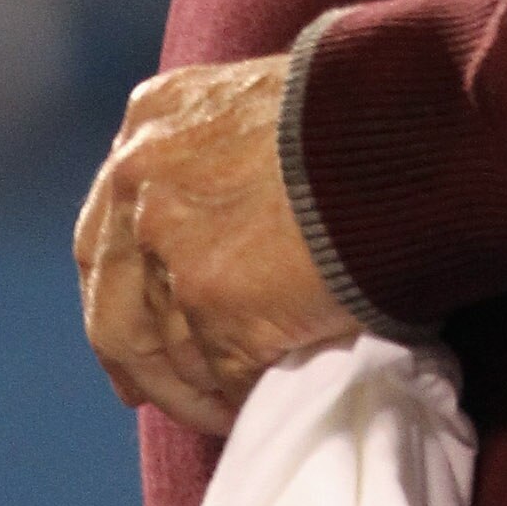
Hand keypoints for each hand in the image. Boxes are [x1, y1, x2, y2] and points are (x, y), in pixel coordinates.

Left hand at [74, 55, 358, 437]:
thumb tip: (211, 219)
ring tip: (228, 404)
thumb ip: (212, 151)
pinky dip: (235, 401)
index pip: (106, 231)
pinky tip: (256, 404)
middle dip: (136, 360)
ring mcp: (174, 249)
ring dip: (194, 388)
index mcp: (149, 123)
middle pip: (113, 305)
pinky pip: (218, 379)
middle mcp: (142, 182)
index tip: (133, 331)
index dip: (117, 289)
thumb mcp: (256, 101)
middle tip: (151, 394)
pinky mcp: (215, 307)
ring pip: (166, 353)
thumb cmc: (353, 110)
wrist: (400, 129)